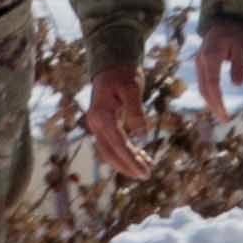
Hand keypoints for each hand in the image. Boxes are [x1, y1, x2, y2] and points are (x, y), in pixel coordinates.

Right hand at [84, 62, 152, 177]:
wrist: (111, 67)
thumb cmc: (123, 75)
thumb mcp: (132, 88)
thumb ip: (136, 111)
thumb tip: (142, 137)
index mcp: (101, 116)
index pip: (118, 144)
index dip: (131, 160)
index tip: (145, 171)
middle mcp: (95, 123)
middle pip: (109, 153)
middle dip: (127, 166)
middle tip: (146, 175)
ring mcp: (97, 126)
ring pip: (109, 152)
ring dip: (126, 162)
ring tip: (147, 168)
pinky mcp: (103, 126)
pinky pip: (111, 145)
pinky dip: (125, 154)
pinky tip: (141, 156)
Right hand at [192, 17, 242, 118]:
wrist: (225, 21)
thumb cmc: (236, 33)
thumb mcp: (242, 47)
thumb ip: (238, 65)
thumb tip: (238, 85)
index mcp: (210, 56)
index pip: (212, 84)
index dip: (218, 101)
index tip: (225, 114)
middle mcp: (201, 61)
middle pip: (204, 88)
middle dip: (214, 106)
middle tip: (225, 120)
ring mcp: (199, 62)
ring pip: (202, 87)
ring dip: (210, 102)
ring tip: (221, 114)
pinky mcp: (201, 64)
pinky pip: (203, 82)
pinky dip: (209, 94)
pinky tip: (217, 102)